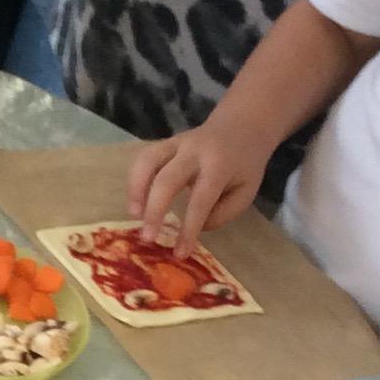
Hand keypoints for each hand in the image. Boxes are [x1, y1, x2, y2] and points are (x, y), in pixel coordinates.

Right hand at [128, 119, 268, 249]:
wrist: (242, 126)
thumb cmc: (244, 165)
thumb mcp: (246, 192)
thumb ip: (223, 213)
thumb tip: (196, 228)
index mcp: (219, 165)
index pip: (201, 200)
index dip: (189, 228)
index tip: (180, 253)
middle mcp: (195, 151)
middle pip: (167, 179)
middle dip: (154, 210)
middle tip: (148, 238)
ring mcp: (176, 143)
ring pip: (147, 161)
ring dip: (136, 190)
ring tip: (134, 216)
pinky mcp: (165, 143)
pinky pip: (143, 158)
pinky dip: (134, 180)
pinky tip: (135, 202)